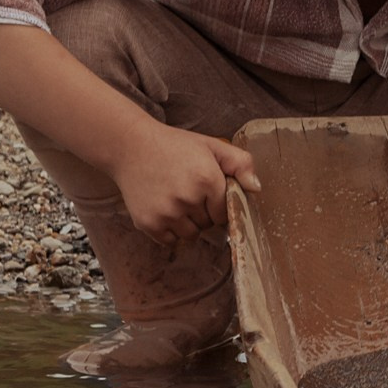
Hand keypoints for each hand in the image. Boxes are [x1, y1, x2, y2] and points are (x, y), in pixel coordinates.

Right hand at [109, 122, 259, 244]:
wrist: (131, 146)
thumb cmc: (175, 146)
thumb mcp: (212, 146)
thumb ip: (241, 163)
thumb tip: (256, 188)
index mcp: (207, 180)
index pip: (226, 211)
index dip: (219, 204)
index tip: (209, 192)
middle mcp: (187, 199)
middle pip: (209, 224)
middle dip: (205, 212)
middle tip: (190, 192)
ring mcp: (166, 213)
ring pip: (191, 235)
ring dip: (189, 224)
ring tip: (178, 201)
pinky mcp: (148, 223)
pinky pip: (170, 241)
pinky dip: (171, 231)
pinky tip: (166, 210)